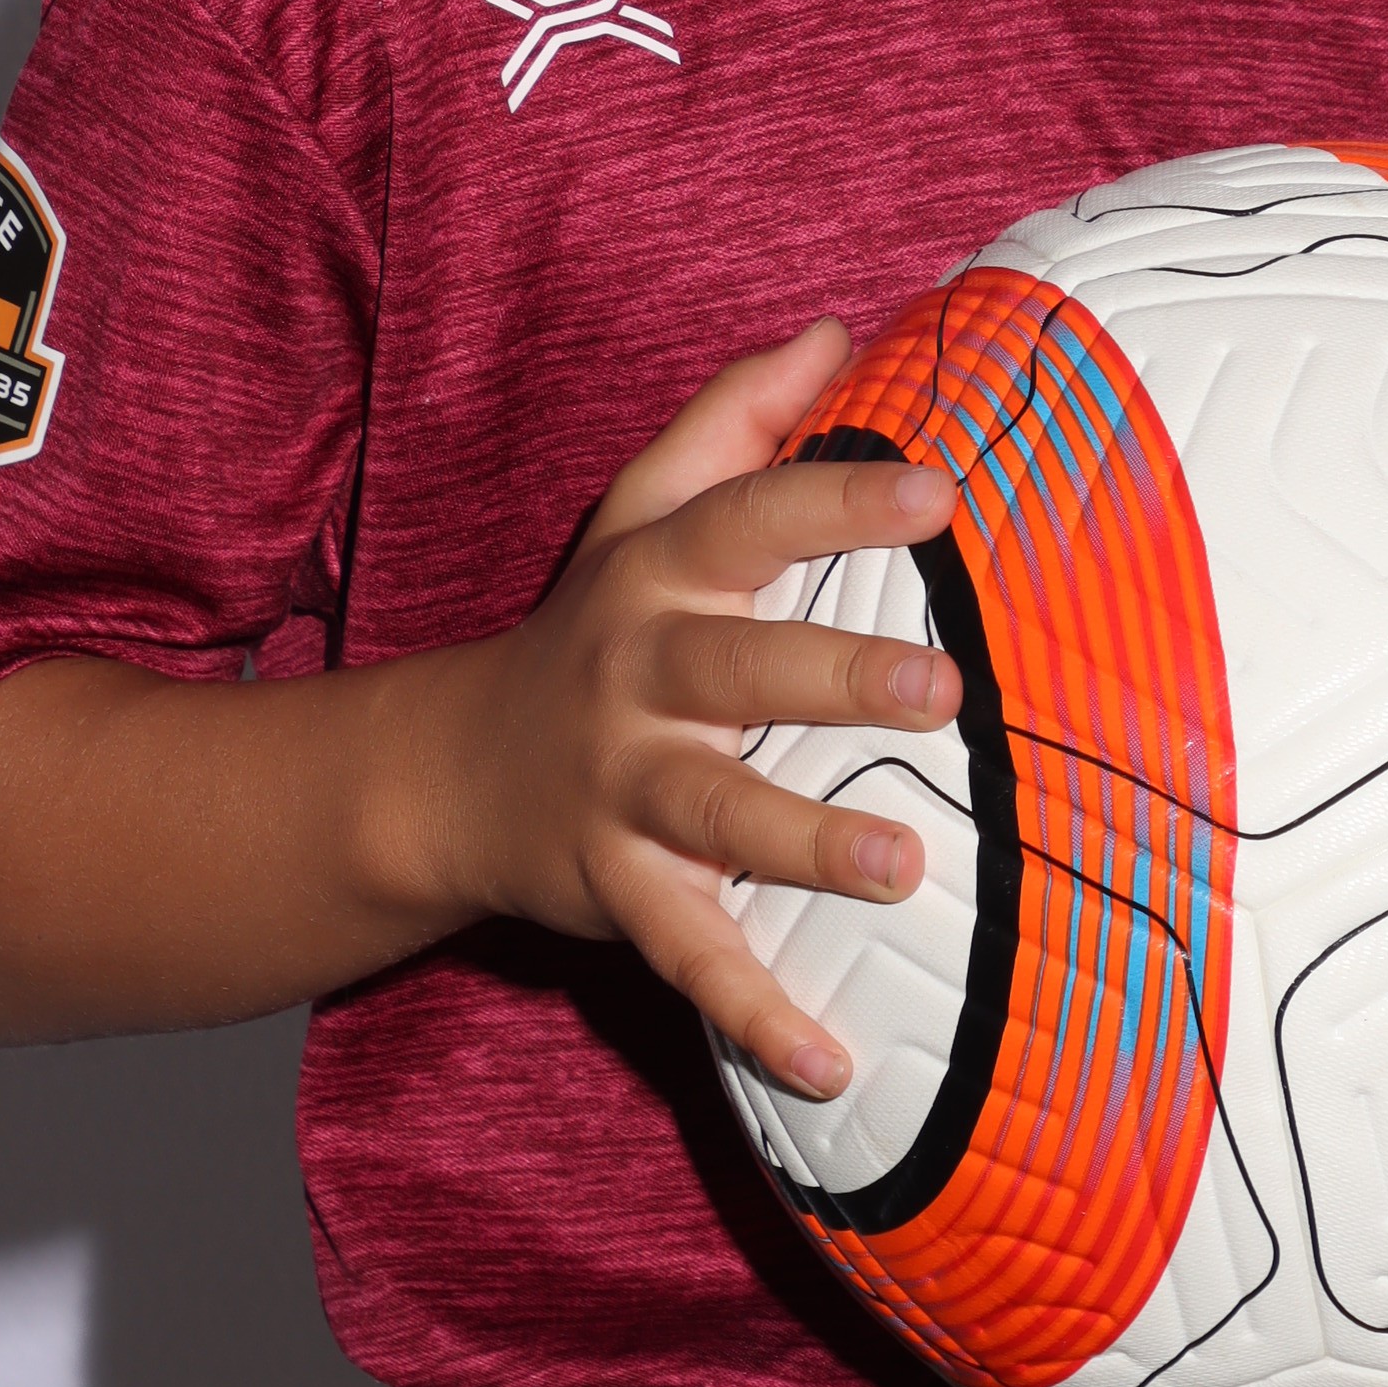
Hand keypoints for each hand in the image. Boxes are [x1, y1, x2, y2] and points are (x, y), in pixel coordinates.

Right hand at [428, 320, 960, 1098]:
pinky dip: (754, 1014)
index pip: (749, 519)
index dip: (837, 498)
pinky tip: (830, 1061)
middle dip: (835, 674)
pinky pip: (688, 955)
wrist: (444, 770)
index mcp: (659, 578)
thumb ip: (737, 420)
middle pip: (737, 667)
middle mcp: (639, 676)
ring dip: (807, 842)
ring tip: (904, 868)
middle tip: (944, 685)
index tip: (938, 487)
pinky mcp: (616, 889)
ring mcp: (623, 790)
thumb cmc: (593, 627)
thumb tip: (834, 326)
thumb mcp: (644, 510)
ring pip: (716, 814)